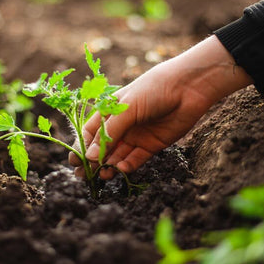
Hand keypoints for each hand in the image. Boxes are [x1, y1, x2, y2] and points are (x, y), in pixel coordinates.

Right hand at [69, 36, 252, 178]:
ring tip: (103, 176)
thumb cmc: (153, 89)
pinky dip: (127, 166)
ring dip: (109, 166)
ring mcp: (136, 136)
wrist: (188, 87)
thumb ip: (110, 132)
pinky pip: (136, 159)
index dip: (82, 147)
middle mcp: (121, 125)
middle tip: (85, 176)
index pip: (90, 132)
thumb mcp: (127, 108)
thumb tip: (90, 156)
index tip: (75, 161)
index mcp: (110, 111)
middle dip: (93, 162)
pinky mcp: (152, 145)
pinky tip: (121, 170)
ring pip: (117, 155)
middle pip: (102, 147)